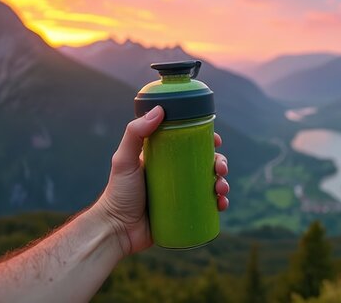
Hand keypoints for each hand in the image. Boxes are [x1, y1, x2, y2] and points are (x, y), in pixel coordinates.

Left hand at [94, 106, 229, 254]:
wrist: (117, 230)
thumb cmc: (118, 193)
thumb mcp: (124, 160)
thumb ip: (135, 133)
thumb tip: (160, 110)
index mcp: (163, 158)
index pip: (190, 144)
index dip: (206, 140)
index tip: (216, 140)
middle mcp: (174, 175)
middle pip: (205, 164)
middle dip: (220, 163)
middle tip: (220, 169)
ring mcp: (180, 195)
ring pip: (210, 184)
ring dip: (223, 183)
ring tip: (221, 189)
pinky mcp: (184, 214)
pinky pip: (207, 207)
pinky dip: (219, 203)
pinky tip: (222, 204)